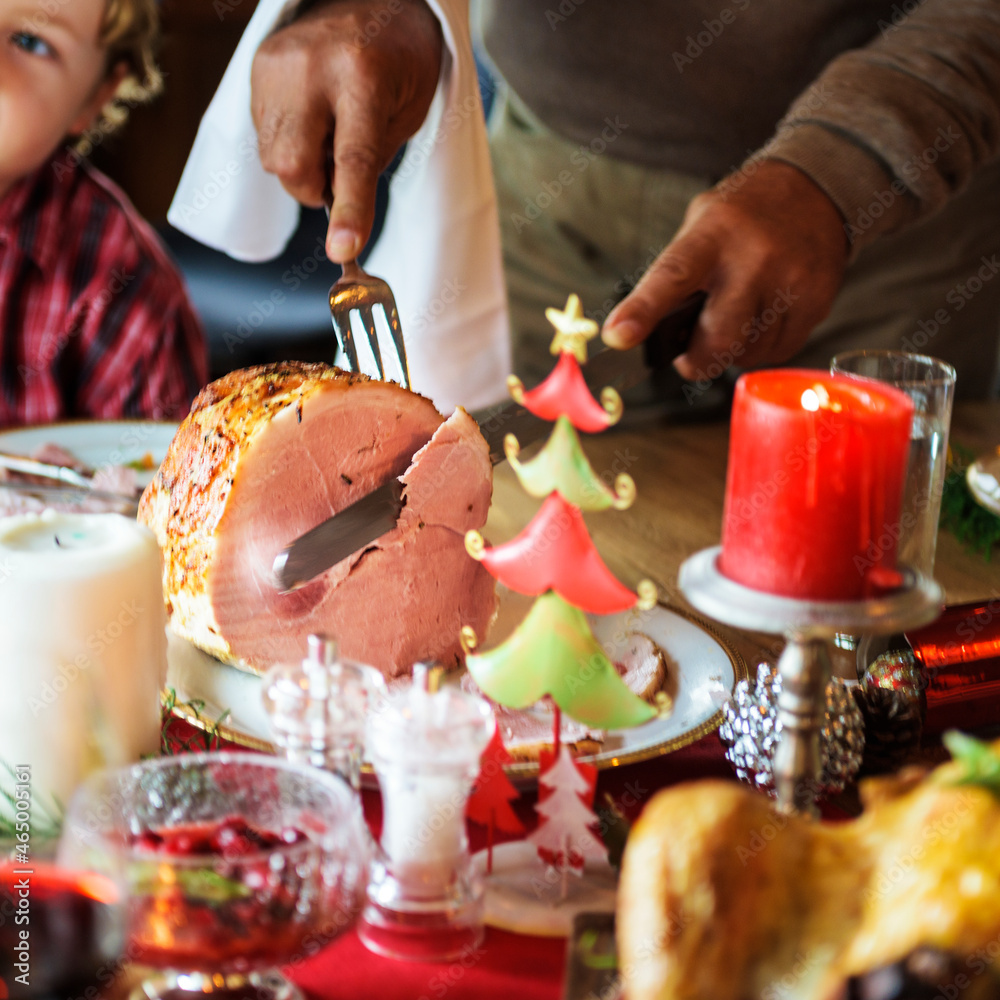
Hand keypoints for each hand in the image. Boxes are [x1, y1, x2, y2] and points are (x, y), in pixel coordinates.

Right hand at [250, 0, 442, 261]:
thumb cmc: (401, 60)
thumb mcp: (407, 113)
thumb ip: (371, 163)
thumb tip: (337, 212)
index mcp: (363, 77)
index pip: (353, 160)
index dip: (348, 210)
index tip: (342, 251)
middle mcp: (312, 67)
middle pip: (292, 166)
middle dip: (312, 189)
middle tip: (338, 173)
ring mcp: (277, 63)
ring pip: (272, 157)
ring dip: (302, 167)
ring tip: (329, 132)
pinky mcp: (258, 64)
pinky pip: (264, 134)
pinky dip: (289, 143)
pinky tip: (311, 117)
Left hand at [602, 160, 848, 381]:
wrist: (816, 188)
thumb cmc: (742, 217)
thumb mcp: (700, 226)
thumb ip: (675, 276)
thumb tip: (643, 333)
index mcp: (713, 235)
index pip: (671, 277)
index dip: (642, 311)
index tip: (617, 338)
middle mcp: (754, 259)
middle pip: (719, 338)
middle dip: (697, 360)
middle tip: (689, 356)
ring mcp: (791, 281)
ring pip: (749, 352)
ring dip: (733, 351)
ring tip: (736, 318)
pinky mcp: (817, 303)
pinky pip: (779, 351)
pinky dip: (762, 346)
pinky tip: (763, 318)